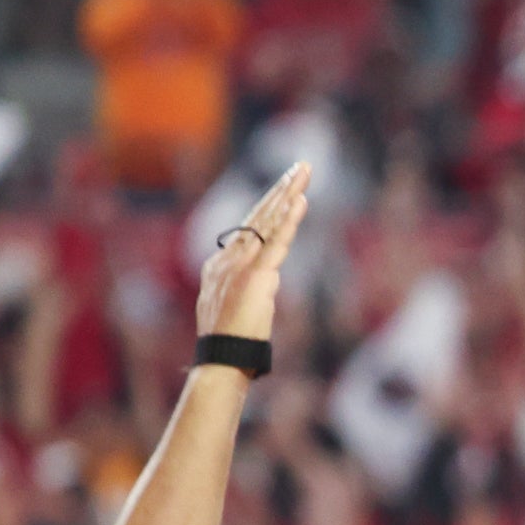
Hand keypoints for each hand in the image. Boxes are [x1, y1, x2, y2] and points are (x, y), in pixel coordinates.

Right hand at [196, 161, 311, 341]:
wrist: (223, 357)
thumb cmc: (232, 338)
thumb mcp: (239, 304)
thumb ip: (252, 286)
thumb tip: (267, 279)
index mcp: (222, 263)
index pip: (250, 226)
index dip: (270, 205)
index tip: (287, 187)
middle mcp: (228, 258)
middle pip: (259, 215)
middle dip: (281, 188)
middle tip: (300, 166)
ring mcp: (241, 265)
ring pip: (268, 221)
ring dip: (288, 194)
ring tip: (303, 172)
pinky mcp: (255, 276)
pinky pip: (275, 242)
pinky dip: (288, 220)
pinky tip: (299, 201)